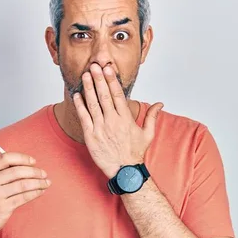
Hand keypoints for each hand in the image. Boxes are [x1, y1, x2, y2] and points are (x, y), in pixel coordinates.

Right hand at [0, 152, 50, 237]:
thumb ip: (5, 171)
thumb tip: (29, 163)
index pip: (6, 158)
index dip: (22, 158)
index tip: (33, 162)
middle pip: (17, 171)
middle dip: (34, 172)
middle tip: (44, 174)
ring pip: (23, 184)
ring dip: (38, 183)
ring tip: (46, 183)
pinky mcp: (3, 207)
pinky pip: (24, 197)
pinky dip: (35, 193)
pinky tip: (41, 191)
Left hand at [73, 63, 163, 178]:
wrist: (125, 172)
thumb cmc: (135, 153)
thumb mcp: (148, 134)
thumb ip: (152, 116)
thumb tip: (160, 103)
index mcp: (126, 118)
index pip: (117, 95)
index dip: (112, 80)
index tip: (108, 69)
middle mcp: (113, 121)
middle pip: (104, 96)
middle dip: (98, 79)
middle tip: (94, 65)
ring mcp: (101, 128)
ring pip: (93, 104)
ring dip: (88, 88)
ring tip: (85, 75)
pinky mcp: (91, 136)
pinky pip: (84, 118)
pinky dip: (80, 105)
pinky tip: (77, 95)